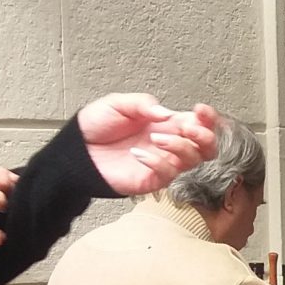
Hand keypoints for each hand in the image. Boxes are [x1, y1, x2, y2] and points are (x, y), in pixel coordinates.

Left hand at [78, 95, 218, 196]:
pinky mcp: (151, 180)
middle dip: (204, 136)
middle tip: (187, 127)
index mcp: (166, 124)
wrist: (77, 150)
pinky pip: (167, 174)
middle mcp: (169, 144)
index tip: (200, 110)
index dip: (208, 118)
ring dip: (179, 146)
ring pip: (192, 160)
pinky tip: (137, 153)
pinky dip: (156, 162)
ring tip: (155, 138)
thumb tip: (167, 113)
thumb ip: (143, 104)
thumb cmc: (96, 127)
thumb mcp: (118, 104)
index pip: (199, 123)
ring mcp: (162, 163)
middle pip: (207, 147)